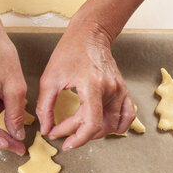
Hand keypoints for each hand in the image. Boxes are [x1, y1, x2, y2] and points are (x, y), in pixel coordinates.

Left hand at [36, 20, 135, 150]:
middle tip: (60, 131)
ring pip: (113, 126)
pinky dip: (116, 126)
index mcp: (93, 86)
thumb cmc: (69, 52)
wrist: (90, 35)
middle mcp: (110, 90)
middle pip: (99, 127)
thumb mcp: (49, 79)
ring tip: (78, 131)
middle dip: (77, 134)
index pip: (90, 125)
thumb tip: (46, 128)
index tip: (58, 138)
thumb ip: (45, 107)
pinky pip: (127, 117)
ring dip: (95, 133)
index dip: (74, 137)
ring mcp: (119, 91)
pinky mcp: (123, 90)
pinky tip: (103, 127)